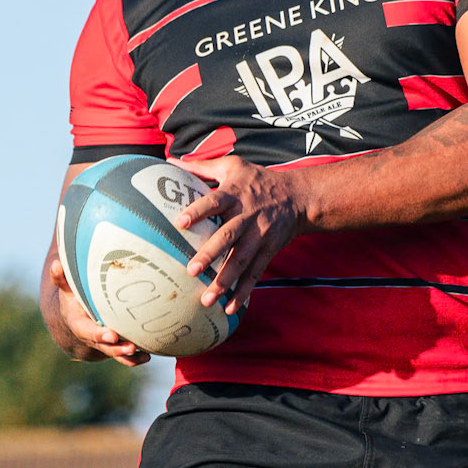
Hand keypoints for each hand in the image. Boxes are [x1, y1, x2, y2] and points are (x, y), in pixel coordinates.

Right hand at [46, 260, 149, 366]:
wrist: (73, 320)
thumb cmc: (73, 300)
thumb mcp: (66, 290)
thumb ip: (61, 279)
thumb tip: (56, 264)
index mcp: (79, 324)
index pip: (88, 331)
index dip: (99, 334)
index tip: (112, 335)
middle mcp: (91, 337)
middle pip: (103, 346)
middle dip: (116, 348)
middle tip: (131, 346)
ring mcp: (103, 345)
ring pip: (114, 353)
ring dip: (128, 356)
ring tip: (143, 356)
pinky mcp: (113, 347)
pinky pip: (123, 356)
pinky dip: (135, 359)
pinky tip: (147, 357)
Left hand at [178, 157, 306, 313]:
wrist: (298, 197)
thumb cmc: (258, 180)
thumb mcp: (233, 166)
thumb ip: (201, 166)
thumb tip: (169, 159)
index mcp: (235, 194)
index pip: (213, 202)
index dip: (197, 211)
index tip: (180, 223)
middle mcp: (247, 216)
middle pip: (228, 237)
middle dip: (210, 254)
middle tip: (191, 270)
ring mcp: (259, 236)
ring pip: (241, 261)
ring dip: (224, 281)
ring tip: (206, 299)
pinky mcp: (268, 251)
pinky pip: (255, 274)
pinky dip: (243, 292)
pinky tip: (229, 309)